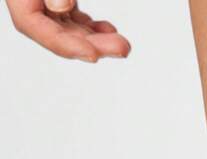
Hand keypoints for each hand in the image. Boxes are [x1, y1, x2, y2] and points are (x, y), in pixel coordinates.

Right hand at [6, 0, 130, 61]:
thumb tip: (61, 6)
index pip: (33, 25)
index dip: (64, 44)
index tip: (92, 55)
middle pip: (56, 32)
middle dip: (91, 44)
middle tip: (122, 48)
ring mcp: (43, 0)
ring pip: (68, 28)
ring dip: (96, 39)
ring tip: (122, 44)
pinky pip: (73, 18)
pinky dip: (92, 26)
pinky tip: (110, 29)